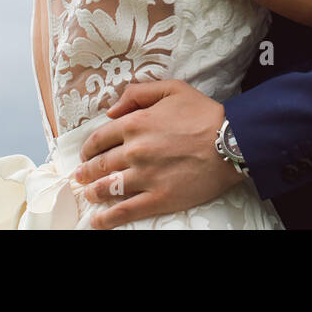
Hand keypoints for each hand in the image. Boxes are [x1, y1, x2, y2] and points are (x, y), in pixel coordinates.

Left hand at [74, 80, 244, 228]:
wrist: (231, 141)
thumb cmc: (204, 114)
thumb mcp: (172, 89)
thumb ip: (138, 93)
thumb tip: (112, 109)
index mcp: (135, 124)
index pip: (100, 138)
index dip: (89, 147)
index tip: (86, 154)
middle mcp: (134, 150)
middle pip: (100, 164)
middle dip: (86, 171)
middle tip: (80, 176)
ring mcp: (145, 176)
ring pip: (109, 187)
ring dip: (94, 192)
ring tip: (89, 195)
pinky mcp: (158, 198)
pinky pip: (126, 211)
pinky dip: (108, 218)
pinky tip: (98, 222)